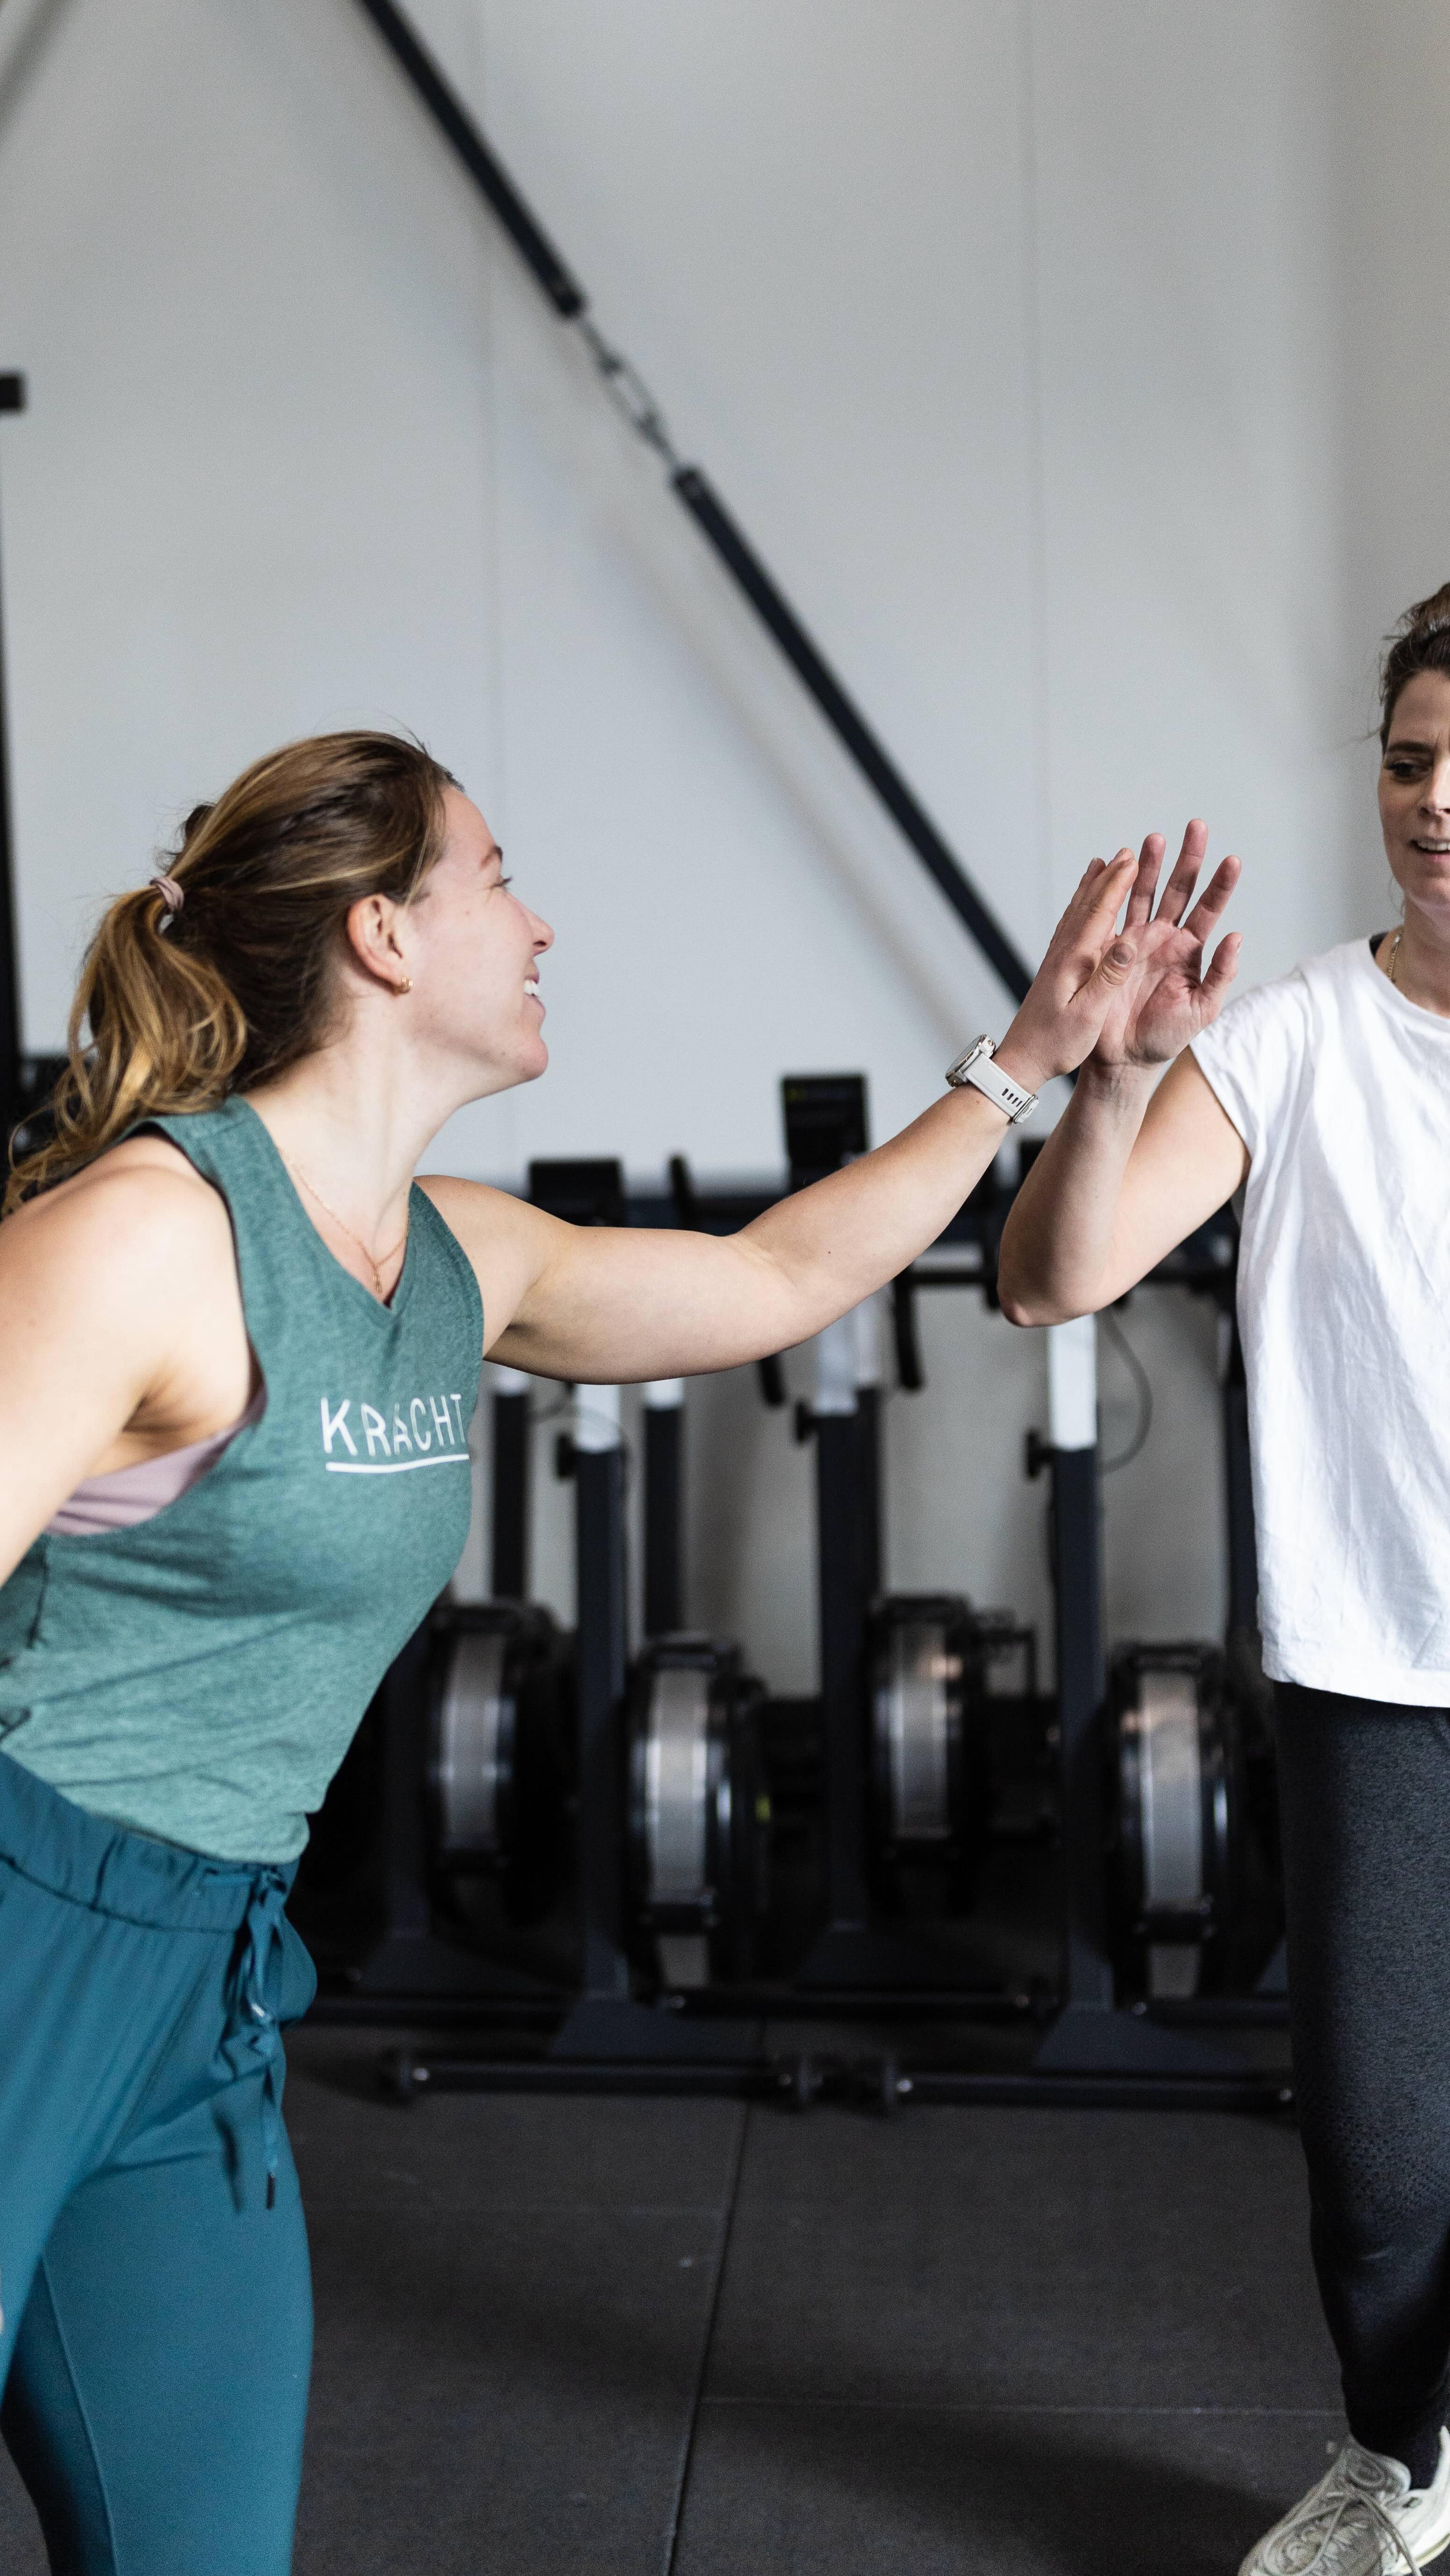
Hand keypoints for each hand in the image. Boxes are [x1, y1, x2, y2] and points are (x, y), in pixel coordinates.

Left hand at [994, 852, 1140, 1092]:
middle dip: (1109, 877)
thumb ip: (1108, 979)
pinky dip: (1080, 909)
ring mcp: (1057, 960)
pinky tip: (1083, 906)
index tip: (1131, 860)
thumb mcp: (1087, 1016)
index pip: (1099, 913)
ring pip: (1077, 913)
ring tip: (1104, 865)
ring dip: (1093, 887)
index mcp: (1074, 962)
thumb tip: (1126, 942)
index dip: (1116, 884)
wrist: (1021, 1061)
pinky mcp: (1054, 970)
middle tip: (1127, 853)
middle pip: (1088, 906)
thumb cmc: (1055, 1045)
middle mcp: (1063, 954)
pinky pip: (1070, 928)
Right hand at [1089, 821, 1240, 1071]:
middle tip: (1196, 826)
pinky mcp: (1109, 948)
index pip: (1209, 909)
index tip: (1232, 860)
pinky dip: (1115, 889)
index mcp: (1190, 951)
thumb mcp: (1202, 1010)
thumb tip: (1237, 937)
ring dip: (1150, 865)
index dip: (1220, 885)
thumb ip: (1220, 974)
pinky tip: (1118, 866)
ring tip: (1154, 838)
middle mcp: (1164, 939)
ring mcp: (1136, 940)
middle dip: (1188, 858)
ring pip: (1144, 893)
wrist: (1123, 1058)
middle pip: (1179, 890)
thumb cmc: (1165, 1037)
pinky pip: (1112, 913)